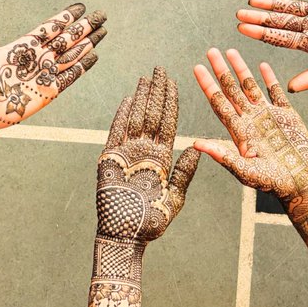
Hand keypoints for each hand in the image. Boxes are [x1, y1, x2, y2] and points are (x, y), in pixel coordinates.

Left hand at [0, 0, 105, 132]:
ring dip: (87, 42)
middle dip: (84, 26)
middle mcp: (39, 57)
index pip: (51, 27)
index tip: (80, 7)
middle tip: (101, 14)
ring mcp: (46, 73)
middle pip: (67, 38)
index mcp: (25, 45)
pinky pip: (71, 75)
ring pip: (72, 54)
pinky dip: (83, 65)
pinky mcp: (50, 90)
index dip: (66, 17)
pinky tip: (94, 55)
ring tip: (102, 31)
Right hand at [96, 68, 199, 242]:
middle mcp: (144, 151)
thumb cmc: (152, 222)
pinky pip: (116, 132)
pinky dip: (122, 115)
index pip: (167, 123)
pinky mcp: (110, 160)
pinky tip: (129, 99)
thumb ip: (184, 172)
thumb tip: (197, 148)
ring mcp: (127, 154)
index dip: (170, 102)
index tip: (174, 82)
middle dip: (157, 92)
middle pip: (152, 115)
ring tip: (147, 77)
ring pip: (136, 118)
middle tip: (161, 69)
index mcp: (161, 158)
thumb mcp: (175, 197)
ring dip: (142, 97)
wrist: (126, 236)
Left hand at [193, 48, 307, 240]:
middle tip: (211, 50)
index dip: (208, 85)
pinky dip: (269, 78)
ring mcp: (268, 116)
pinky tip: (262, 65)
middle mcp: (250, 120)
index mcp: (238, 131)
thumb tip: (195, 144)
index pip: (219, 103)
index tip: (197, 67)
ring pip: (251, 87)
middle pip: (231, 90)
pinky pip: (276, 92)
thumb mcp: (245, 171)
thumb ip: (223, 155)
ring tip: (231, 51)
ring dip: (241, 70)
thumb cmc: (272, 183)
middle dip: (221, 70)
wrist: (301, 184)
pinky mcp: (287, 116)